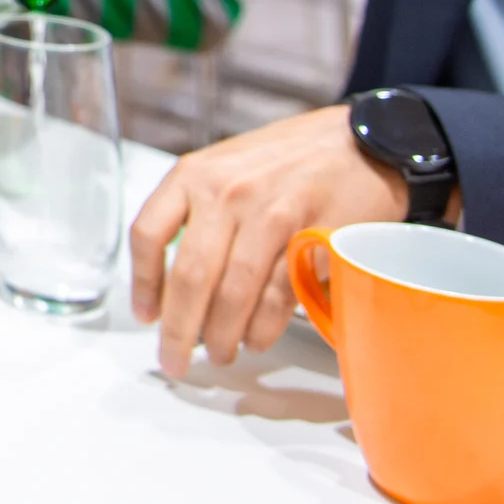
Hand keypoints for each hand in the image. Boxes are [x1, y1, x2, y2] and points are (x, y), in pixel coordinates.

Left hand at [129, 103, 421, 377]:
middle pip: (191, 275)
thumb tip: (168, 284)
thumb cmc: (284, 162)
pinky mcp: (315, 239)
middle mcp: (227, 193)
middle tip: (175, 360)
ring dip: (222, 335)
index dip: (143, 284)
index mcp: (194, 175)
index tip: (145, 317)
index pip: (149, 233)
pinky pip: (280, 296)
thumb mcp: (223, 167)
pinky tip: (255, 340)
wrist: (361, 143)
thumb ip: (193, 212)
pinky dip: (262, 328)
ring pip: (234, 293)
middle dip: (179, 329)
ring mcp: (273, 215)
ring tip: (219, 354)